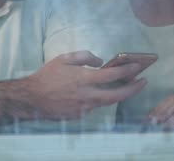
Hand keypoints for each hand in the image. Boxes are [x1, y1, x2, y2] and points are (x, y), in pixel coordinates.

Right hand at [24, 50, 146, 119]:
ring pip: (107, 102)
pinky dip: (102, 98)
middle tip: (143, 81)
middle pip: (117, 94)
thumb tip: (100, 61)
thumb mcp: (64, 58)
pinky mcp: (79, 116)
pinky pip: (95, 106)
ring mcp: (83, 108)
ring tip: (129, 85)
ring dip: (120, 94)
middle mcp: (86, 95)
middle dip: (133, 88)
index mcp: (83, 79)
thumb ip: (85, 57)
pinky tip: (105, 92)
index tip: (138, 67)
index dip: (128, 71)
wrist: (30, 98)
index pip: (112, 75)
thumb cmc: (46, 76)